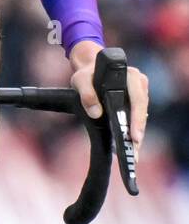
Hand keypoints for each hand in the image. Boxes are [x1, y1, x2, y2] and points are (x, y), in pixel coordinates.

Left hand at [69, 39, 148, 158]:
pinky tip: (129, 146)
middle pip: (142, 110)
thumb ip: (87, 95)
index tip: (135, 136)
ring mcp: (140, 92)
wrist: (90, 69)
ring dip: (137, 134)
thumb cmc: (87, 74)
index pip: (138, 98)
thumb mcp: (81, 80)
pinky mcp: (136, 100)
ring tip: (133, 154)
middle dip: (138, 132)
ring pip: (141, 116)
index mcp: (130, 76)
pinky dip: (133, 130)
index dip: (138, 118)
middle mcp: (138, 83)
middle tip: (135, 152)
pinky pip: (136, 117)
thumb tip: (96, 114)